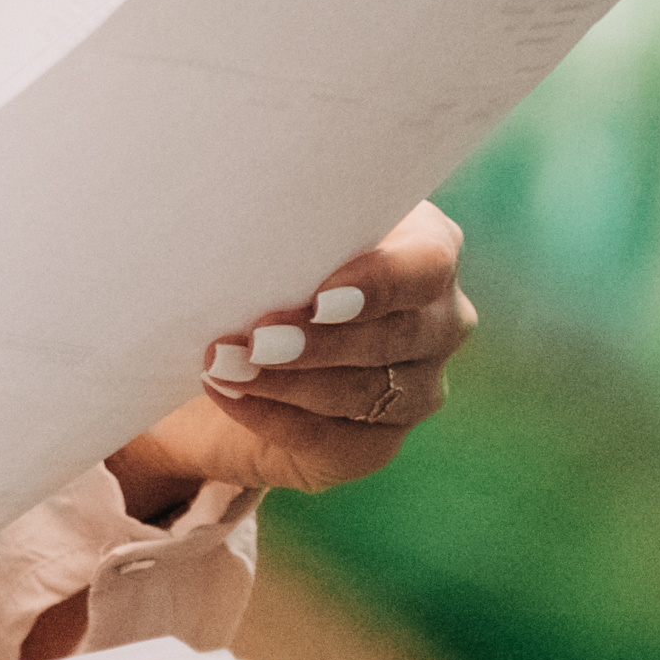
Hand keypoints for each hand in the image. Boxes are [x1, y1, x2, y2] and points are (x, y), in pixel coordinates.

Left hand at [108, 203, 476, 508]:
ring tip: (223, 363)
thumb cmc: (256, 264)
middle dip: (321, 341)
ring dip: (287, 380)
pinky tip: (227, 393)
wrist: (225, 346)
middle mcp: (436, 320)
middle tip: (255, 338)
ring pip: (364, 391)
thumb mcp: (270, 231)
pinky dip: (273, 416)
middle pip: (398, 335)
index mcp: (424, 249)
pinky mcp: (376, 443)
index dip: (379, 284)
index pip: (428, 264)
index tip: (319, 297)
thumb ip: (278, 221)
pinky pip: (335, 440)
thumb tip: (230, 216)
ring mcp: (415, 388)